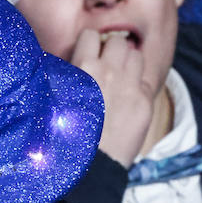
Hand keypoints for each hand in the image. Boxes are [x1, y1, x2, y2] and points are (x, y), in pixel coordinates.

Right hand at [71, 28, 156, 166]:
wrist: (89, 167)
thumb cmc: (65, 136)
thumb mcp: (55, 100)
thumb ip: (63, 77)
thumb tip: (64, 66)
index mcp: (82, 67)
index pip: (91, 35)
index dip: (90, 45)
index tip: (89, 56)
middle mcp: (108, 71)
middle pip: (118, 42)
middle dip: (112, 52)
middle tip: (107, 68)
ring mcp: (130, 85)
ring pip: (136, 56)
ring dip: (129, 64)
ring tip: (121, 80)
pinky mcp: (145, 101)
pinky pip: (147, 79)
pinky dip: (139, 86)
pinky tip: (129, 100)